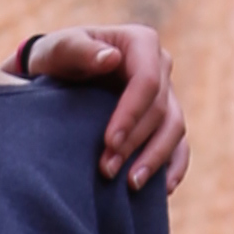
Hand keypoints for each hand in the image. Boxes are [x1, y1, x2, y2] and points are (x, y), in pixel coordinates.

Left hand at [20, 17, 187, 193]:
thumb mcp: (58, 49)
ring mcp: (166, 95)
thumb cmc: (54, 58)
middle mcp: (160, 67)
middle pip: (161, 109)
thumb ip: (79, 50)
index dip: (132, 113)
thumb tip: (111, 59)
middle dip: (135, 142)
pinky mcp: (164, 121)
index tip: (109, 141)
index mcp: (140, 43)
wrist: (52, 78)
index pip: (147, 80)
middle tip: (106, 170)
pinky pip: (180, 146)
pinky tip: (161, 190)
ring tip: (130, 185)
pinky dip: (173, 168)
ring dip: (154, 159)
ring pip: (174, 129)